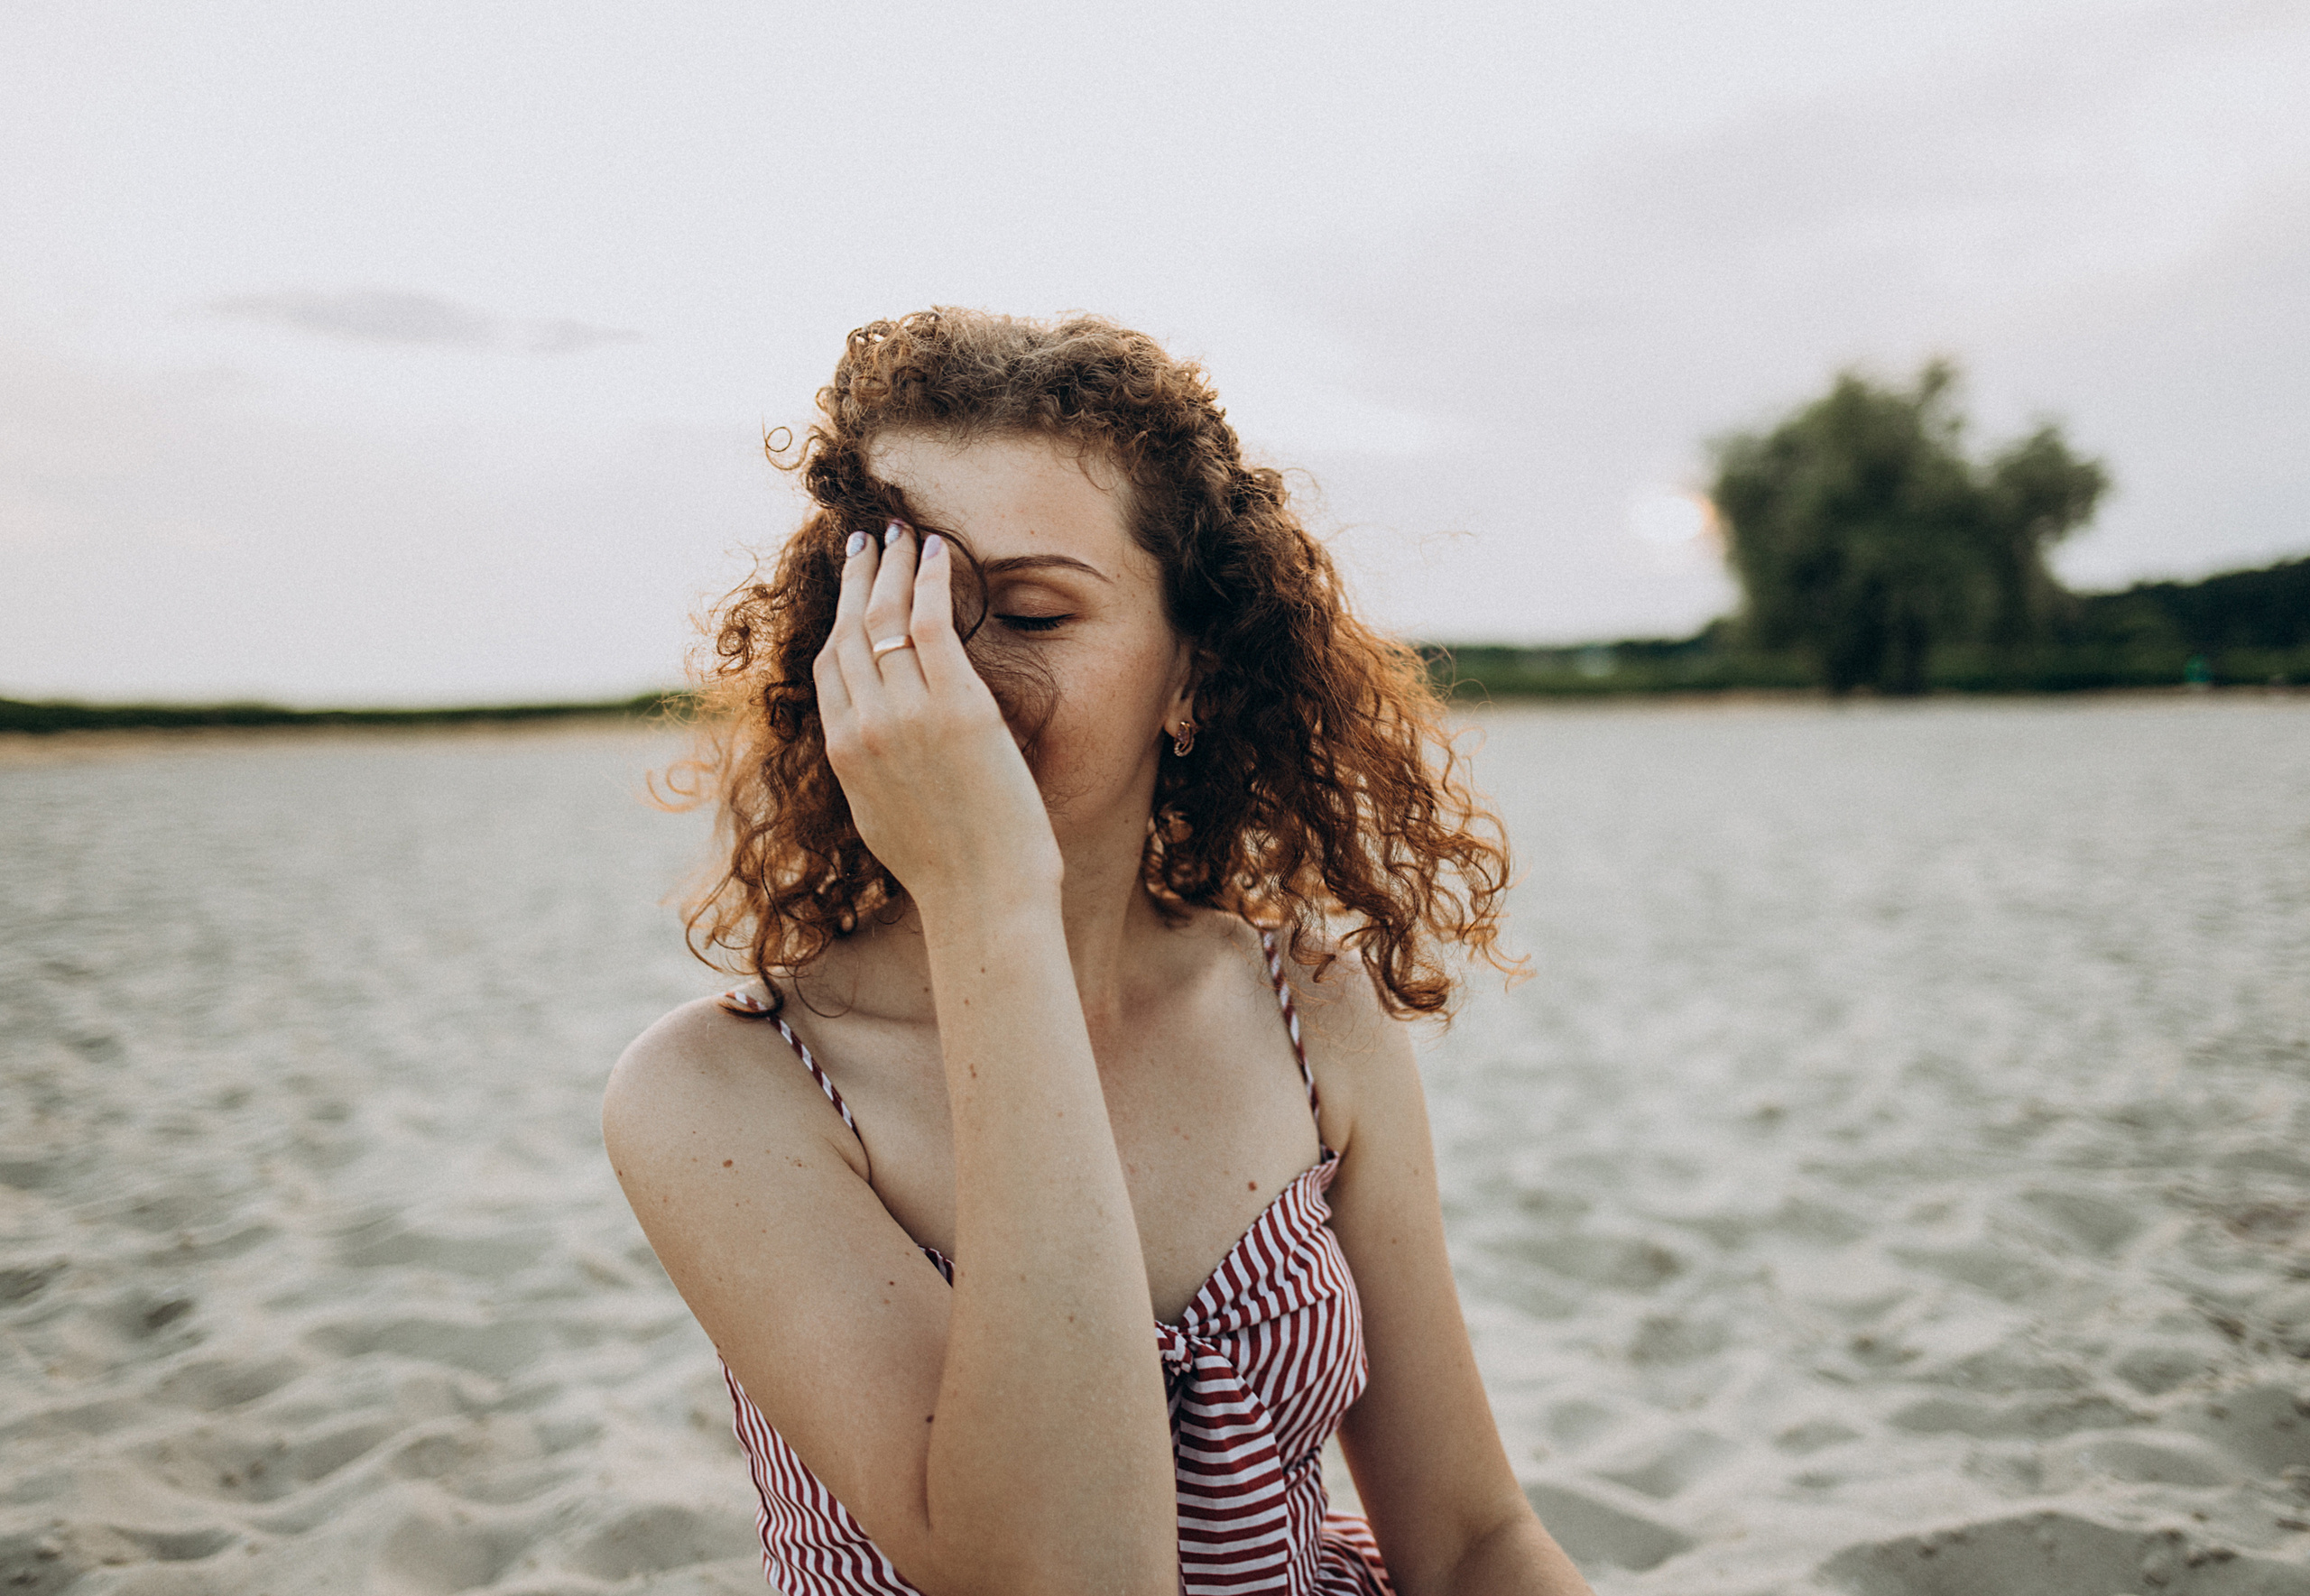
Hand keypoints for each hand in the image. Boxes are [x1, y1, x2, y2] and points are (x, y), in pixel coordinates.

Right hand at [814, 524, 1062, 909]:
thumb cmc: (950, 869)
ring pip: (887, 617)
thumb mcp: (886, 818)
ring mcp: (908, 714)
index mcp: (845, 753)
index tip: (851, 588)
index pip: (830, 667)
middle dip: (859, 578)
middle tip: (866, 540)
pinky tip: (941, 553)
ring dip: (895, 566)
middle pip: (850, 631)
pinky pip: (932, 624)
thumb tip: (878, 747)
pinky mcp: (957, 707)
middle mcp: (865, 726)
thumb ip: (875, 772)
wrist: (982, 896)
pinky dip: (932, 582)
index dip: (839, 618)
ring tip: (903, 531)